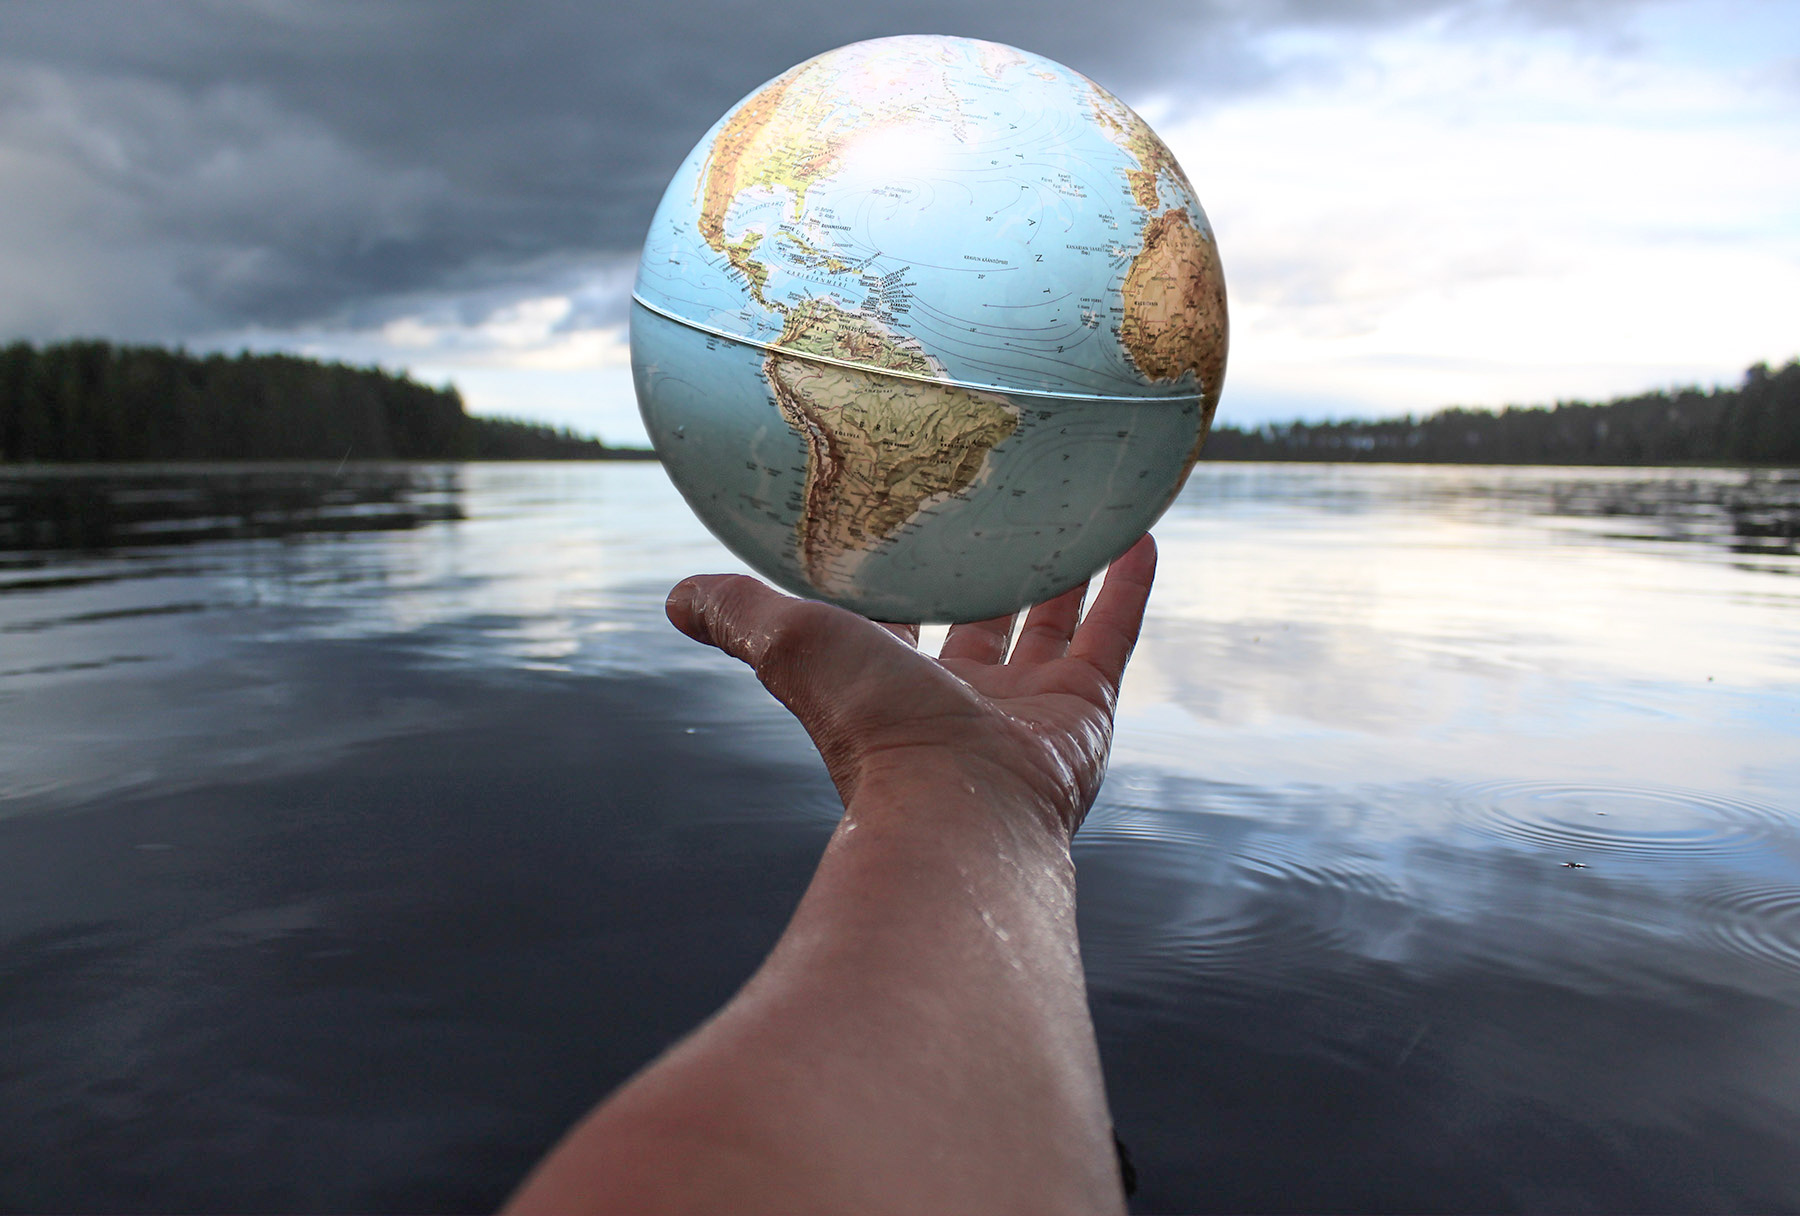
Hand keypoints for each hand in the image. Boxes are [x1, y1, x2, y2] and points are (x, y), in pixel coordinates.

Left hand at [664, 535, 1155, 840]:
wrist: (959, 805)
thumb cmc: (870, 726)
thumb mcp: (792, 644)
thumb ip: (737, 614)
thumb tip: (675, 596)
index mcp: (891, 688)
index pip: (895, 624)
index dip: (896, 581)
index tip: (903, 524)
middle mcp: (960, 704)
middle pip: (979, 626)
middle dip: (988, 576)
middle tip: (1002, 514)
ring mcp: (1027, 711)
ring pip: (1051, 627)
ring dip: (1064, 573)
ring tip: (1078, 514)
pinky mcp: (1085, 712)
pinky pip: (1112, 637)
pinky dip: (1126, 587)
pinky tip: (1136, 532)